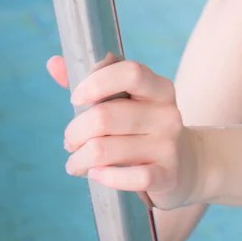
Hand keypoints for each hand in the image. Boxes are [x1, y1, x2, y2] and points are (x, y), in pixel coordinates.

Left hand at [58, 54, 204, 210]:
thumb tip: (53, 63)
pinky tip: (96, 175)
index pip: (130, 73)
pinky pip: (129, 177)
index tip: (75, 98)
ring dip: (79, 159)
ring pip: (105, 150)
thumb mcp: (128, 103)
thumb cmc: (144, 130)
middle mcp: (167, 114)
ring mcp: (168, 146)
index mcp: (159, 89)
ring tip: (76, 163)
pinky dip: (104, 177)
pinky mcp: (167, 176)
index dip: (96, 82)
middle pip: (104, 117)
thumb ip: (92, 83)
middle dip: (74, 132)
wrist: (188, 165)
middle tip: (69, 141)